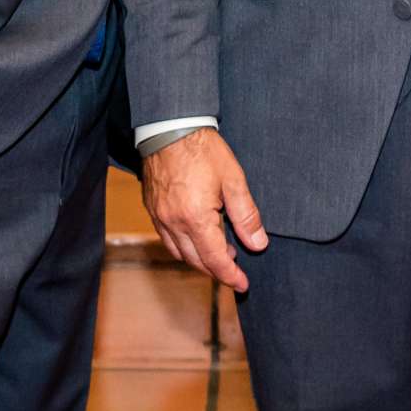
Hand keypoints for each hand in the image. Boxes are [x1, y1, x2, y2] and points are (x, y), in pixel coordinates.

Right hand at [141, 127, 268, 291]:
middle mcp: (174, 223)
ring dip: (199, 260)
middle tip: (235, 270)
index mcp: (195, 218)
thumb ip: (246, 215)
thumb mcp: (233, 179)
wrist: (169, 126)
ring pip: (179, 253)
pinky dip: (183, 247)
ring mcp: (159, 216)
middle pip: (196, 261)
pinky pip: (167, 239)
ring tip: (220, 252)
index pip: (215, 260)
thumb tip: (258, 244)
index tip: (243, 284)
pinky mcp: (152, 208)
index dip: (231, 276)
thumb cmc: (203, 149)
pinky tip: (197, 237)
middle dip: (216, 270)